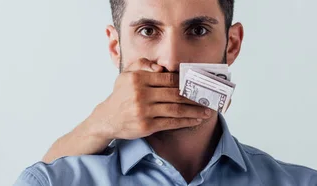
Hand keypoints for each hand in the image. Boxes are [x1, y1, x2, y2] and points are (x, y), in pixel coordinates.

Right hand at [42, 59, 212, 162]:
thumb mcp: (126, 74)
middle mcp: (140, 94)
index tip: (199, 84)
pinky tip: (195, 120)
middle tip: (209, 98)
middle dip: (195, 97)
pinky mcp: (146, 126)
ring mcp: (143, 111)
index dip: (186, 82)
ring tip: (206, 111)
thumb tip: (161, 68)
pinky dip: (185, 121)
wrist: (107, 118)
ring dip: (194, 111)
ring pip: (176, 109)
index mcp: (138, 79)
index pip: (169, 79)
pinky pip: (170, 123)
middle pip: (175, 94)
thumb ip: (143, 65)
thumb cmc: (121, 94)